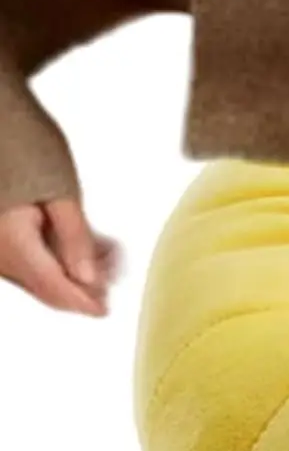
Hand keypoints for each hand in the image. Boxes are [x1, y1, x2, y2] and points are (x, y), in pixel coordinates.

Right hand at [0, 197, 121, 315]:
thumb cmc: (22, 141)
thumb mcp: (60, 191)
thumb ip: (76, 239)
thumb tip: (90, 280)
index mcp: (11, 242)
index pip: (53, 288)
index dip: (83, 302)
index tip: (106, 310)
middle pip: (44, 286)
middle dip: (82, 285)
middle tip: (114, 268)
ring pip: (35, 275)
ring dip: (71, 269)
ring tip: (105, 249)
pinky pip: (25, 258)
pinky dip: (54, 256)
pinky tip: (81, 241)